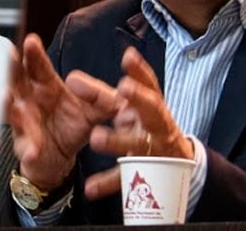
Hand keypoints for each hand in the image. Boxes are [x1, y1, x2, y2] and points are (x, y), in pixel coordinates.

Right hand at [4, 33, 119, 190]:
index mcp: (46, 87)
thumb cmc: (73, 127)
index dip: (34, 54)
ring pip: (10, 110)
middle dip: (12, 68)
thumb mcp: (94, 112)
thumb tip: (123, 88)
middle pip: (16, 80)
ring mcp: (24, 123)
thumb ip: (105, 99)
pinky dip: (28, 148)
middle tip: (9, 55)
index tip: (31, 41)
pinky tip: (31, 150)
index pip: (38, 67)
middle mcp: (30, 100)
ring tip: (6, 96)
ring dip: (7, 103)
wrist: (61, 159)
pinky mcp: (26, 147)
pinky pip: (25, 147)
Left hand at [82, 46, 193, 199]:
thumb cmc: (142, 123)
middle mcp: (155, 123)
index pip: (148, 84)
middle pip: (151, 109)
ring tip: (96, 138)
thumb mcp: (126, 108)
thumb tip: (72, 78)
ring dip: (118, 140)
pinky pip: (125, 178)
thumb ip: (98, 94)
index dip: (139, 71)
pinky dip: (107, 182)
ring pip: (136, 143)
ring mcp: (151, 149)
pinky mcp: (144, 174)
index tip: (128, 57)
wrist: (173, 160)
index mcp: (151, 103)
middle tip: (123, 87)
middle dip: (139, 98)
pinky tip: (91, 187)